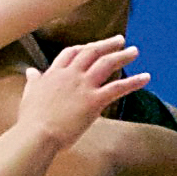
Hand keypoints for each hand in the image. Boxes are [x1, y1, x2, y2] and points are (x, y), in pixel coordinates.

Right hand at [18, 37, 150, 149]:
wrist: (36, 134)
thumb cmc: (31, 121)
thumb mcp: (29, 95)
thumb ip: (33, 81)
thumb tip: (30, 71)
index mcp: (54, 74)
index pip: (72, 53)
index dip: (84, 48)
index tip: (93, 46)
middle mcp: (70, 75)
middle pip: (92, 52)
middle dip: (107, 44)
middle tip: (120, 40)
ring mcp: (83, 86)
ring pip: (106, 63)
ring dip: (122, 55)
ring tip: (135, 51)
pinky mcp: (94, 101)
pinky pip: (118, 87)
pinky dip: (134, 81)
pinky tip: (147, 77)